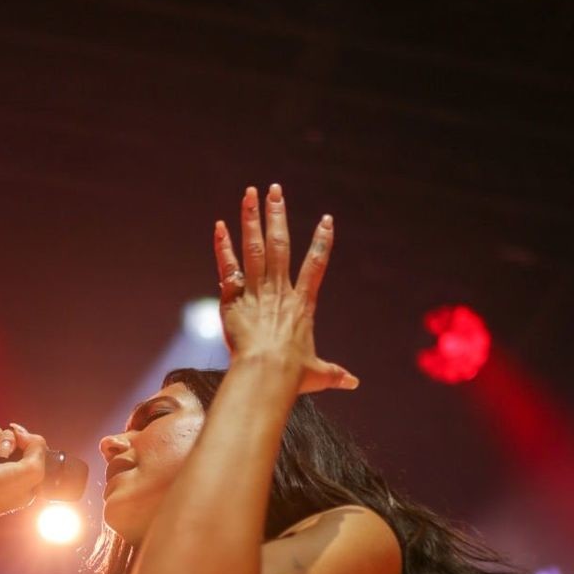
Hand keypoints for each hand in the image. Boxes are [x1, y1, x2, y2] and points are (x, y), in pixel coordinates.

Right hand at [0, 419, 47, 527]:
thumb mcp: (33, 474)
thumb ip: (38, 449)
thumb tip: (24, 433)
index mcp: (25, 476)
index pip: (31, 447)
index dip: (27, 441)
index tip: (20, 444)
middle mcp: (7, 467)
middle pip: (13, 436)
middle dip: (7, 440)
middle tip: (2, 455)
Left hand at [214, 184, 358, 393]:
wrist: (266, 373)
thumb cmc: (292, 376)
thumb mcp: (316, 374)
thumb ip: (333, 374)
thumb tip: (353, 384)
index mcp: (303, 304)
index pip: (316, 265)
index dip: (322, 241)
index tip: (326, 219)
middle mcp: (280, 290)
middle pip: (280, 244)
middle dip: (277, 215)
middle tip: (275, 190)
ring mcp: (256, 291)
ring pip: (254, 247)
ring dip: (251, 218)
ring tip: (249, 193)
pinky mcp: (233, 299)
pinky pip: (228, 267)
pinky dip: (223, 246)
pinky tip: (220, 225)